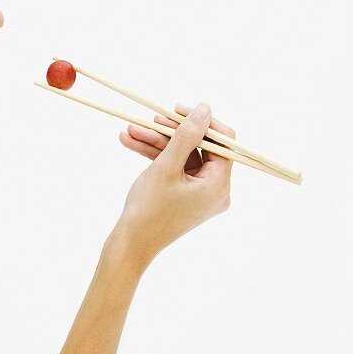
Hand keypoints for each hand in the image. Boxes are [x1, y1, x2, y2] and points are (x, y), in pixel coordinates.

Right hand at [108, 102, 233, 267]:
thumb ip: (186, 135)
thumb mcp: (166, 166)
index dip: (201, 122)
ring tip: (130, 131)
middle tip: (150, 118)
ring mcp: (199, 193)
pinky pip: (175, 168)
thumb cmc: (148, 210)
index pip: (223, 142)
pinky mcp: (185, 195)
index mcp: (218, 185)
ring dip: (157, 142)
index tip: (178, 109)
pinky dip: (155, 156)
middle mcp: (215, 190)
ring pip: (182, 156)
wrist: (130, 244)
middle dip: (170, 132)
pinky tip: (131, 143)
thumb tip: (204, 109)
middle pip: (199, 147)